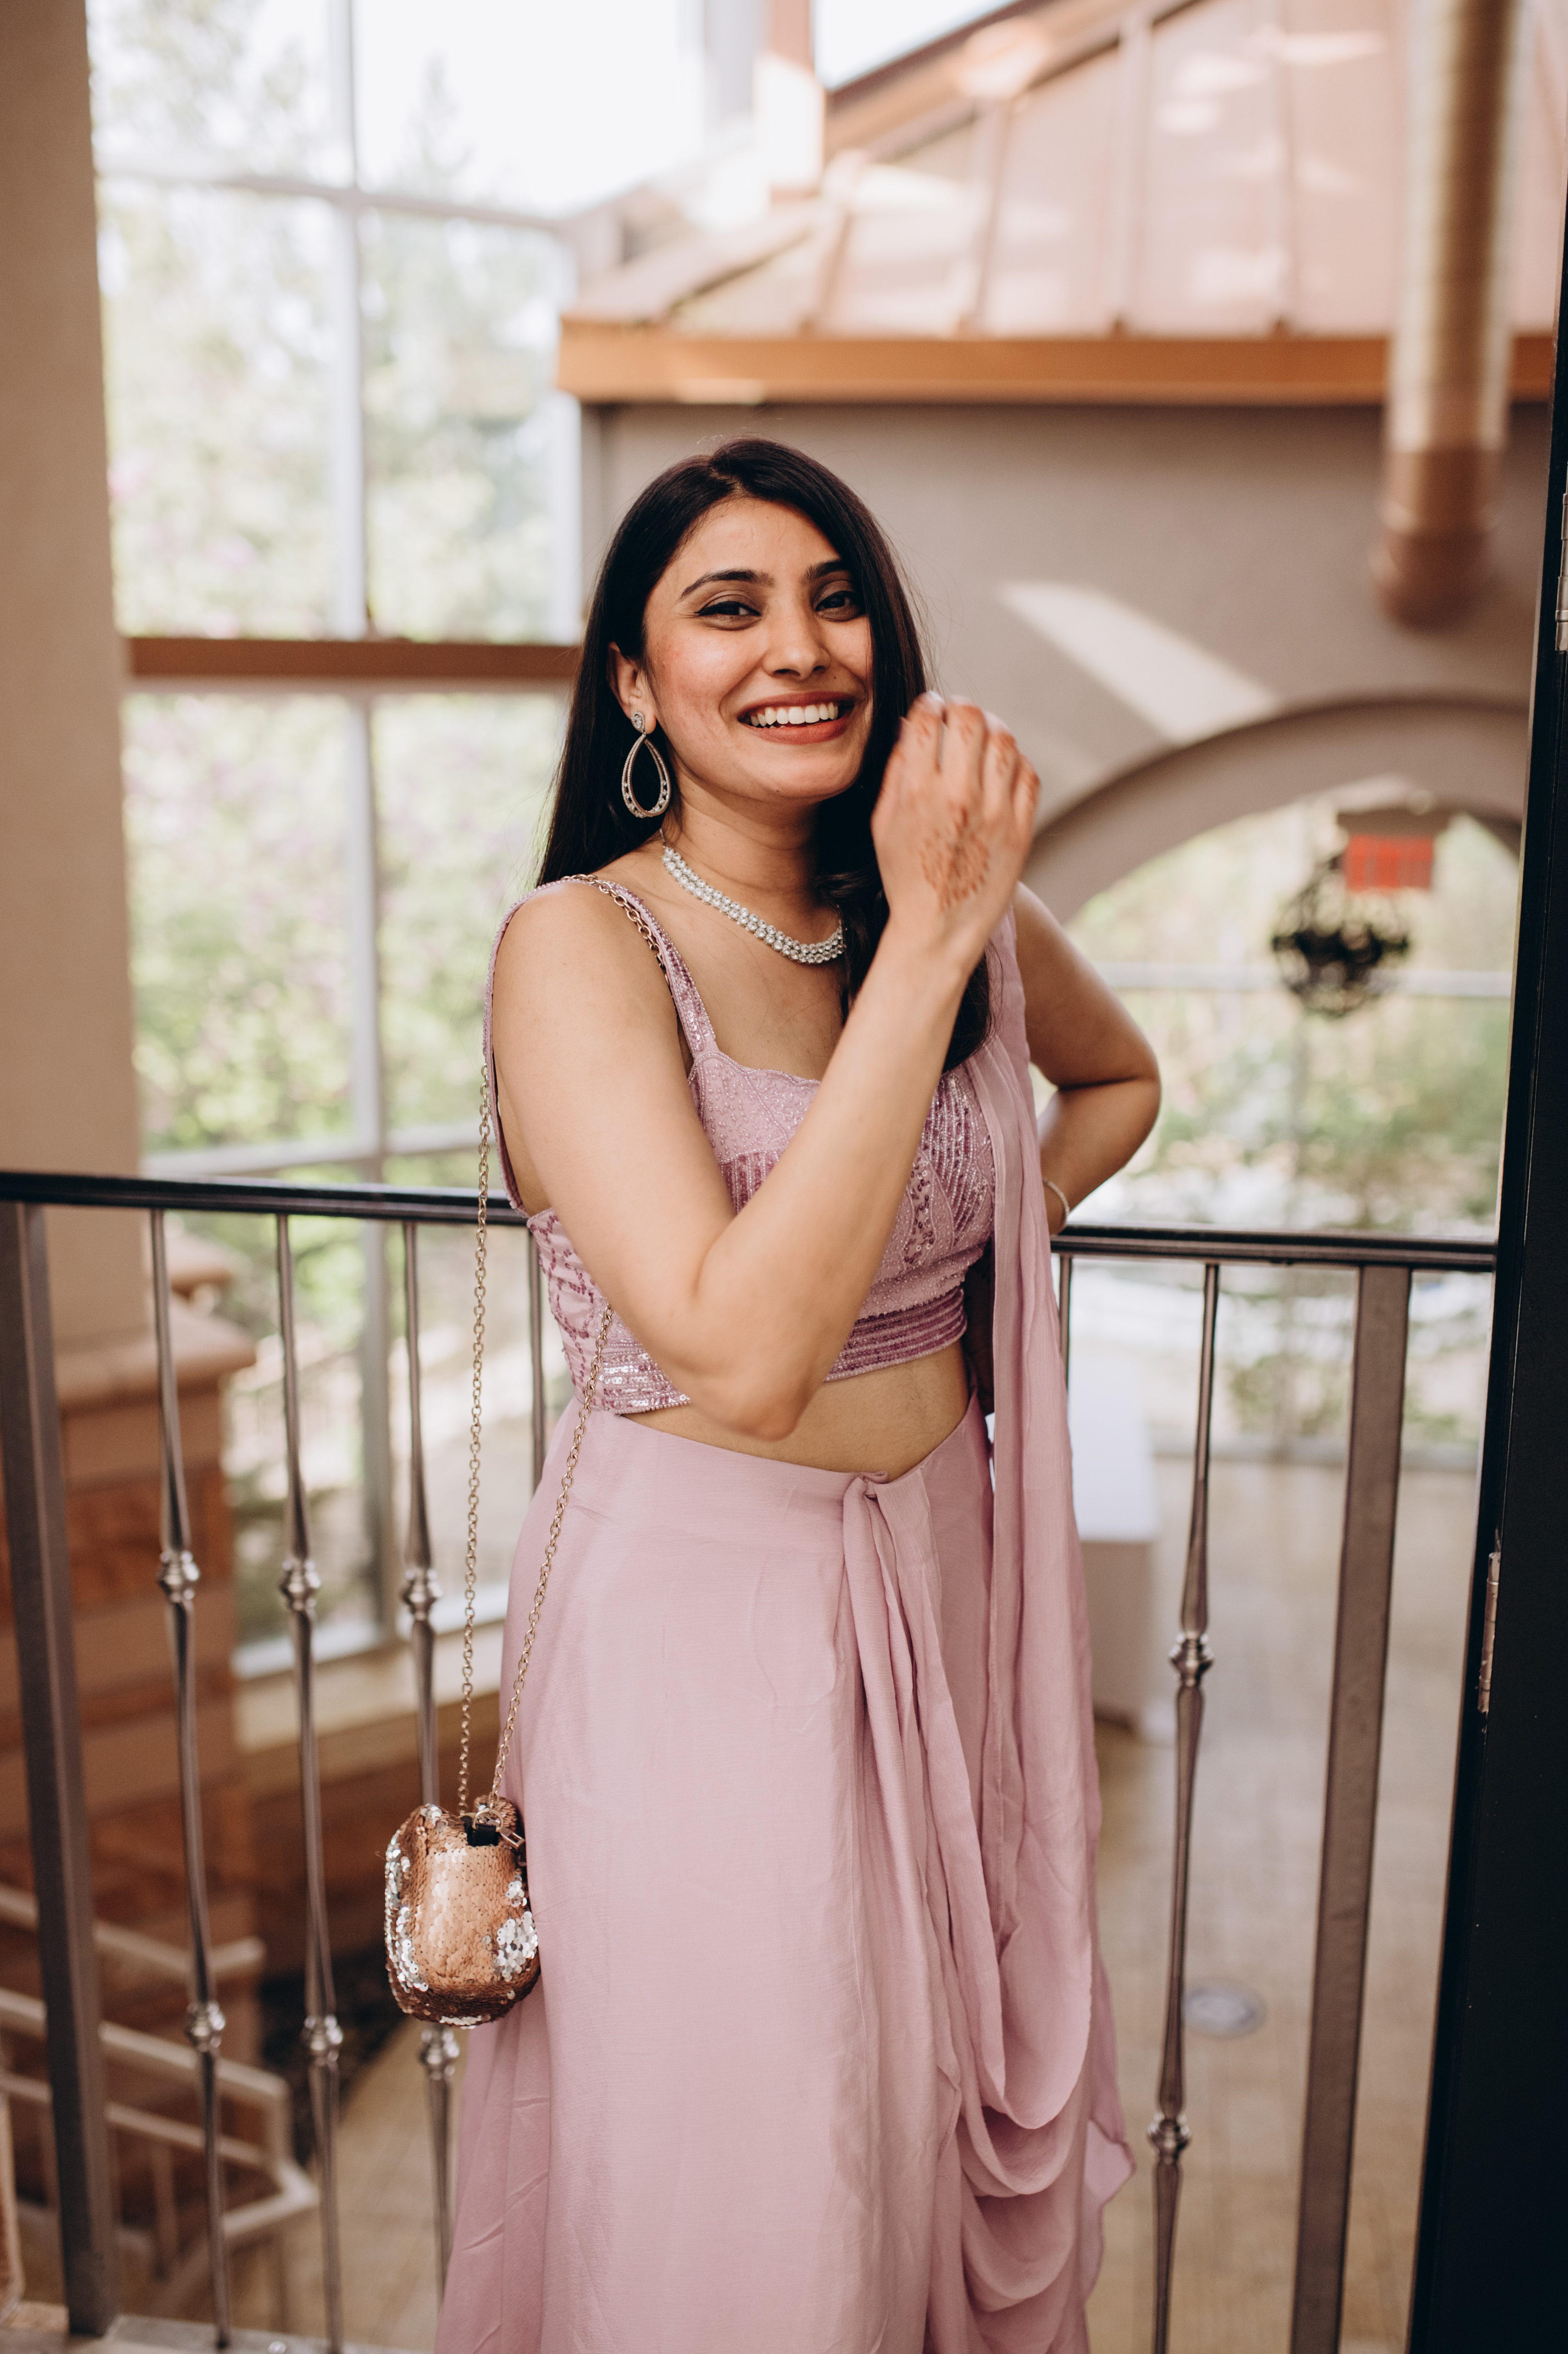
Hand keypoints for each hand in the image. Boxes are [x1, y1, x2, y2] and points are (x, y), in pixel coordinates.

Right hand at [871, 694, 1038, 973]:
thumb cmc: (905, 876)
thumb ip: (897, 770)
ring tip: (982, 740)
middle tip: (959, 718)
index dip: (930, 705)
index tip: (931, 711)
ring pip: (1005, 740)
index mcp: (918, 793)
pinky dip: (1015, 763)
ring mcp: (995, 813)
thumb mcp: (883, 823)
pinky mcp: (1021, 830)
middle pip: (971, 718)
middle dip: (963, 709)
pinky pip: (1027, 774)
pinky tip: (1000, 771)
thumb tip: (914, 726)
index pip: (929, 718)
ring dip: (992, 730)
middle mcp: (958, 798)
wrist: (938, 930)